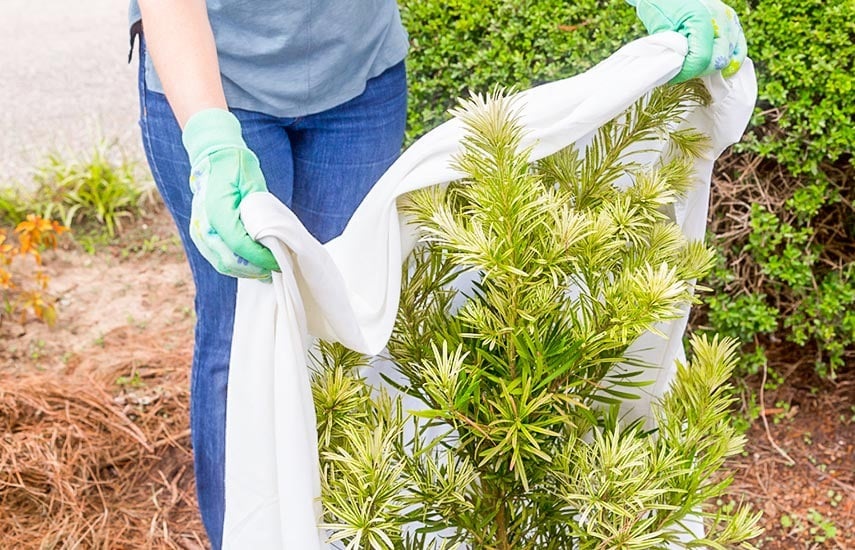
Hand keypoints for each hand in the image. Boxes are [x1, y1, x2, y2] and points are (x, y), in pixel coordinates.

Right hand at [182, 108, 278, 278]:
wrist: (213, 159)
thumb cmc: (235, 167)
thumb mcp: (253, 183)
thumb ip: (260, 211)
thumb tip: (271, 238)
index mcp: (216, 212)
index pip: (240, 245)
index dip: (261, 258)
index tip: (279, 261)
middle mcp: (203, 226)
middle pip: (231, 261)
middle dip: (256, 269)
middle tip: (277, 268)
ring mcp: (199, 233)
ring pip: (223, 265)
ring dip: (247, 271)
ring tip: (268, 269)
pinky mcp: (200, 237)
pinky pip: (218, 259)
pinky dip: (237, 266)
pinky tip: (254, 265)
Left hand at [627, 0, 746, 82]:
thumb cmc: (662, 6)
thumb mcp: (661, 29)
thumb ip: (674, 51)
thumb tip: (678, 73)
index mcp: (702, 18)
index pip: (701, 59)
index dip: (686, 73)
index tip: (672, 77)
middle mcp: (721, 17)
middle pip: (718, 61)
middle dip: (699, 71)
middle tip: (682, 73)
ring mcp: (730, 19)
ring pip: (730, 58)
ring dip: (711, 67)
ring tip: (693, 67)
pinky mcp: (733, 22)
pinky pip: (739, 49)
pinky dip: (727, 61)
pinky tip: (713, 66)